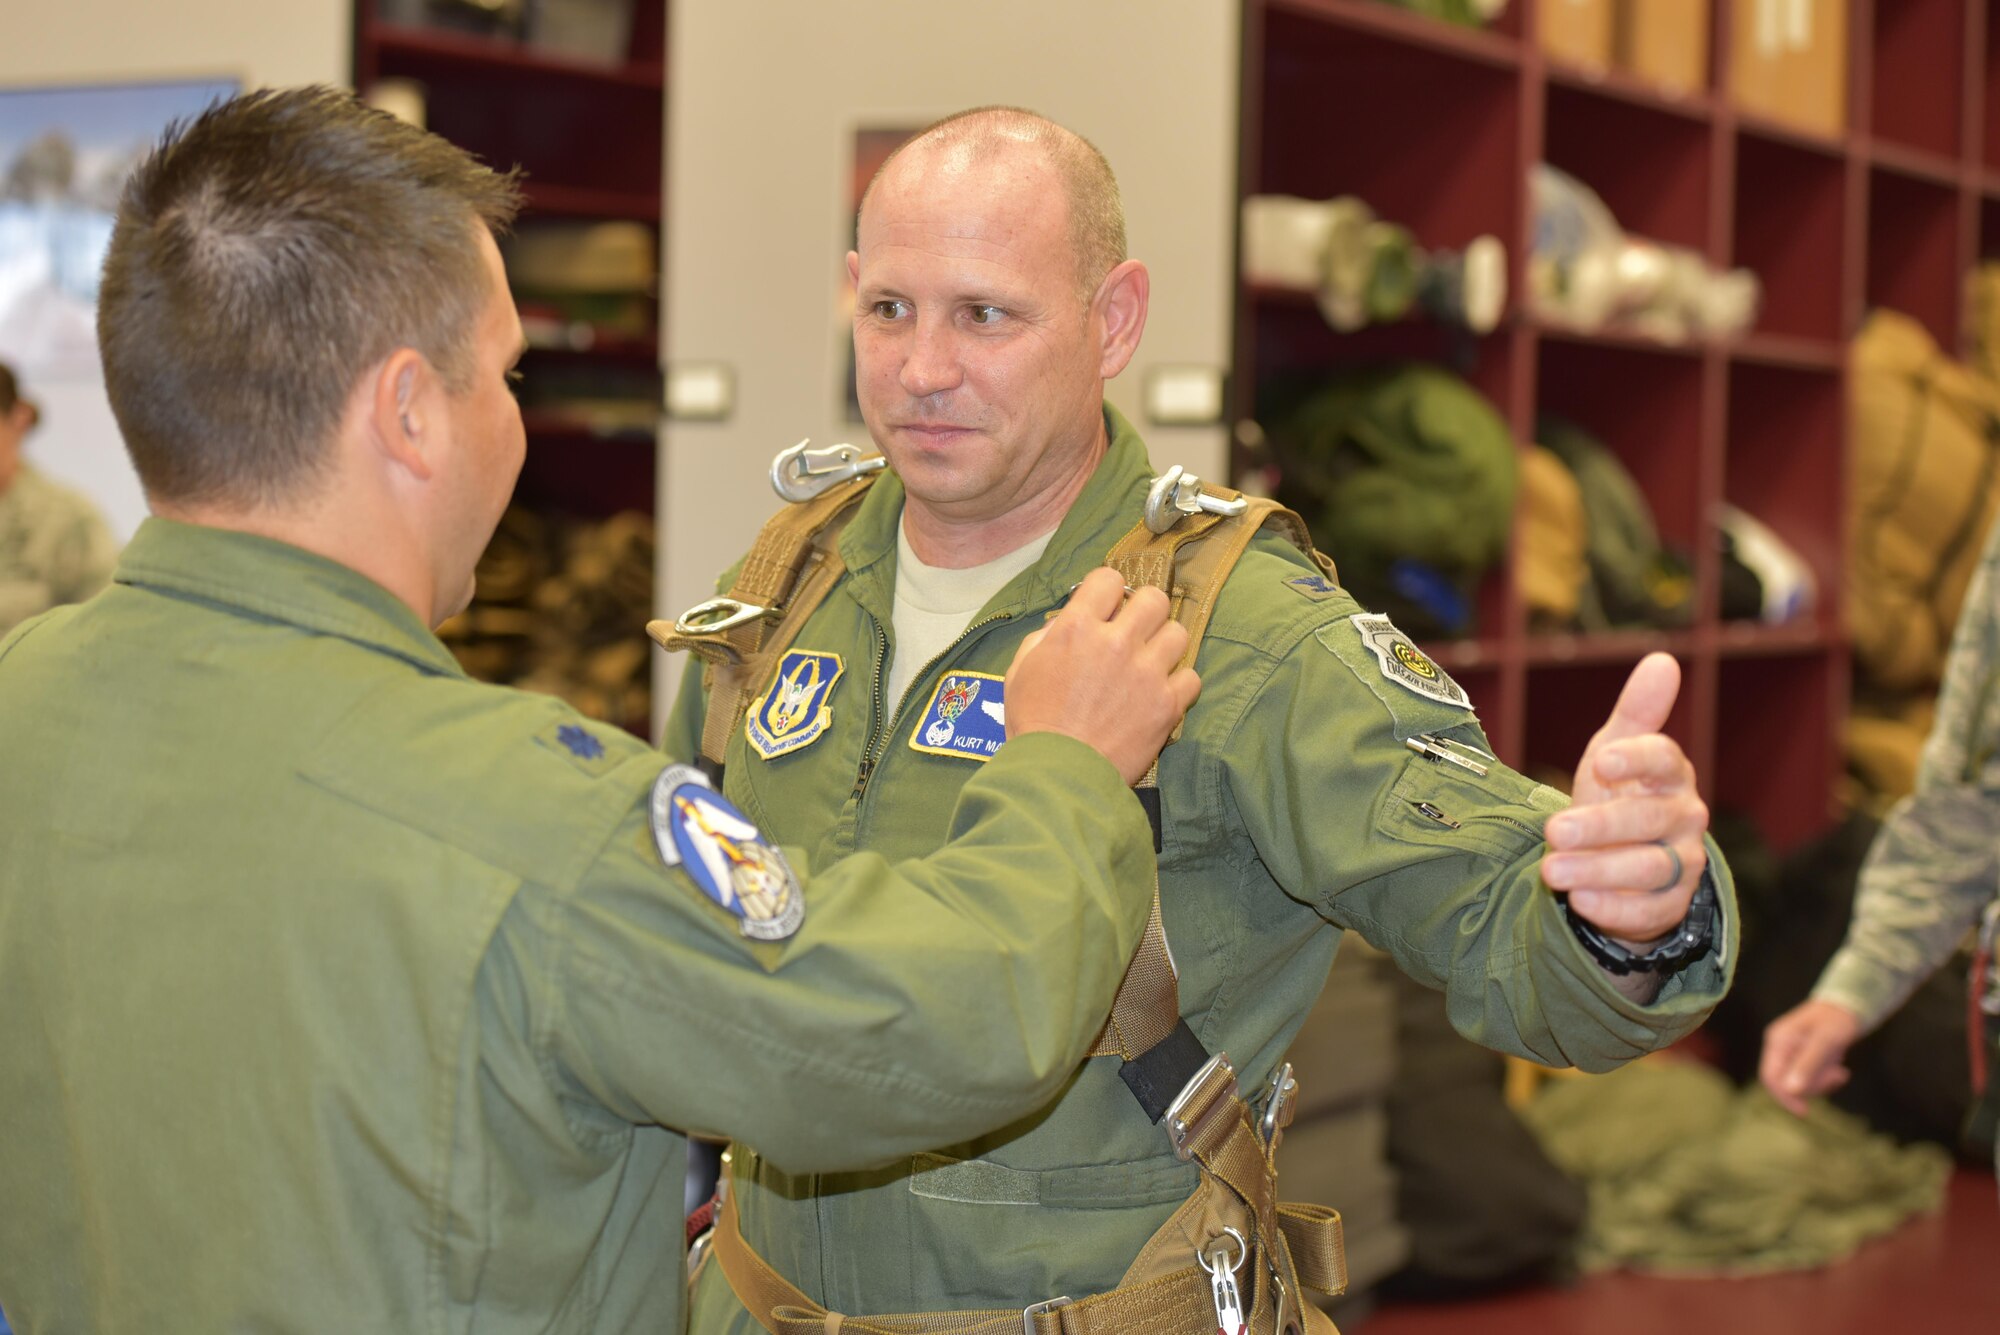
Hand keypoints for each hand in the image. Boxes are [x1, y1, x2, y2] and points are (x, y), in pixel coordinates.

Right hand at [1004, 567, 1200, 784]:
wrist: (1057, 776)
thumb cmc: (1033, 725)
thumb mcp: (1021, 670)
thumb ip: (1045, 637)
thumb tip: (1066, 622)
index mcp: (1077, 628)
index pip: (1109, 579)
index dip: (1108, 592)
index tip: (1107, 608)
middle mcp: (1116, 642)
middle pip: (1154, 598)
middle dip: (1145, 611)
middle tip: (1135, 632)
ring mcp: (1146, 673)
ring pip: (1178, 633)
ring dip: (1164, 645)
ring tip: (1150, 664)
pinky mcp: (1167, 705)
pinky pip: (1191, 677)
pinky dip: (1179, 684)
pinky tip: (1161, 693)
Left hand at [1540, 653, 1708, 949]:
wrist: (1625, 858)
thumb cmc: (1620, 793)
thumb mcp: (1616, 750)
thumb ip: (1636, 711)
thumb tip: (1661, 659)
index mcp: (1670, 774)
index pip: (1663, 760)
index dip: (1636, 758)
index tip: (1601, 759)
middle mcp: (1684, 818)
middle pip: (1647, 821)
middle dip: (1600, 827)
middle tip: (1554, 831)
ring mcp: (1682, 863)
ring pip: (1648, 869)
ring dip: (1599, 870)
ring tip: (1552, 871)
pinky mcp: (1670, 905)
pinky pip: (1648, 911)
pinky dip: (1614, 908)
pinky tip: (1580, 901)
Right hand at [1759, 998, 1861, 1116]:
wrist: (1850, 1005)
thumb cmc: (1838, 1020)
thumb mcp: (1825, 1042)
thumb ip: (1807, 1065)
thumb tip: (1791, 1091)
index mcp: (1778, 1040)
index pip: (1770, 1076)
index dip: (1783, 1096)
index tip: (1804, 1111)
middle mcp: (1780, 1047)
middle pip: (1785, 1081)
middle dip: (1812, 1085)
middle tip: (1837, 1077)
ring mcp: (1791, 1053)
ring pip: (1799, 1082)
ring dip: (1822, 1082)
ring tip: (1840, 1071)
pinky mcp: (1803, 1057)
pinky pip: (1809, 1078)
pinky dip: (1825, 1079)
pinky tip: (1840, 1071)